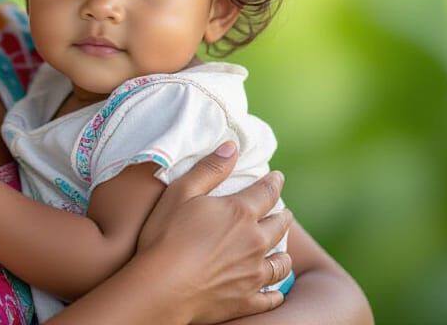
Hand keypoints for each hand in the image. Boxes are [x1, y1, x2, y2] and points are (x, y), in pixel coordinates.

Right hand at [136, 143, 293, 323]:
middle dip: (283, 216)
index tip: (278, 177)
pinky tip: (275, 291)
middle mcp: (255, 242)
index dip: (274, 182)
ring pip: (281, 262)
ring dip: (283, 254)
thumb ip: (209, 169)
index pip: (267, 192)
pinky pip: (272, 297)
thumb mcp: (181, 192)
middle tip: (284, 213)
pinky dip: (276, 292)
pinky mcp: (247, 300)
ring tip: (282, 251)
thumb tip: (232, 147)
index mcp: (241, 212)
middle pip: (280, 225)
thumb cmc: (166, 236)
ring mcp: (254, 273)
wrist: (162, 288)